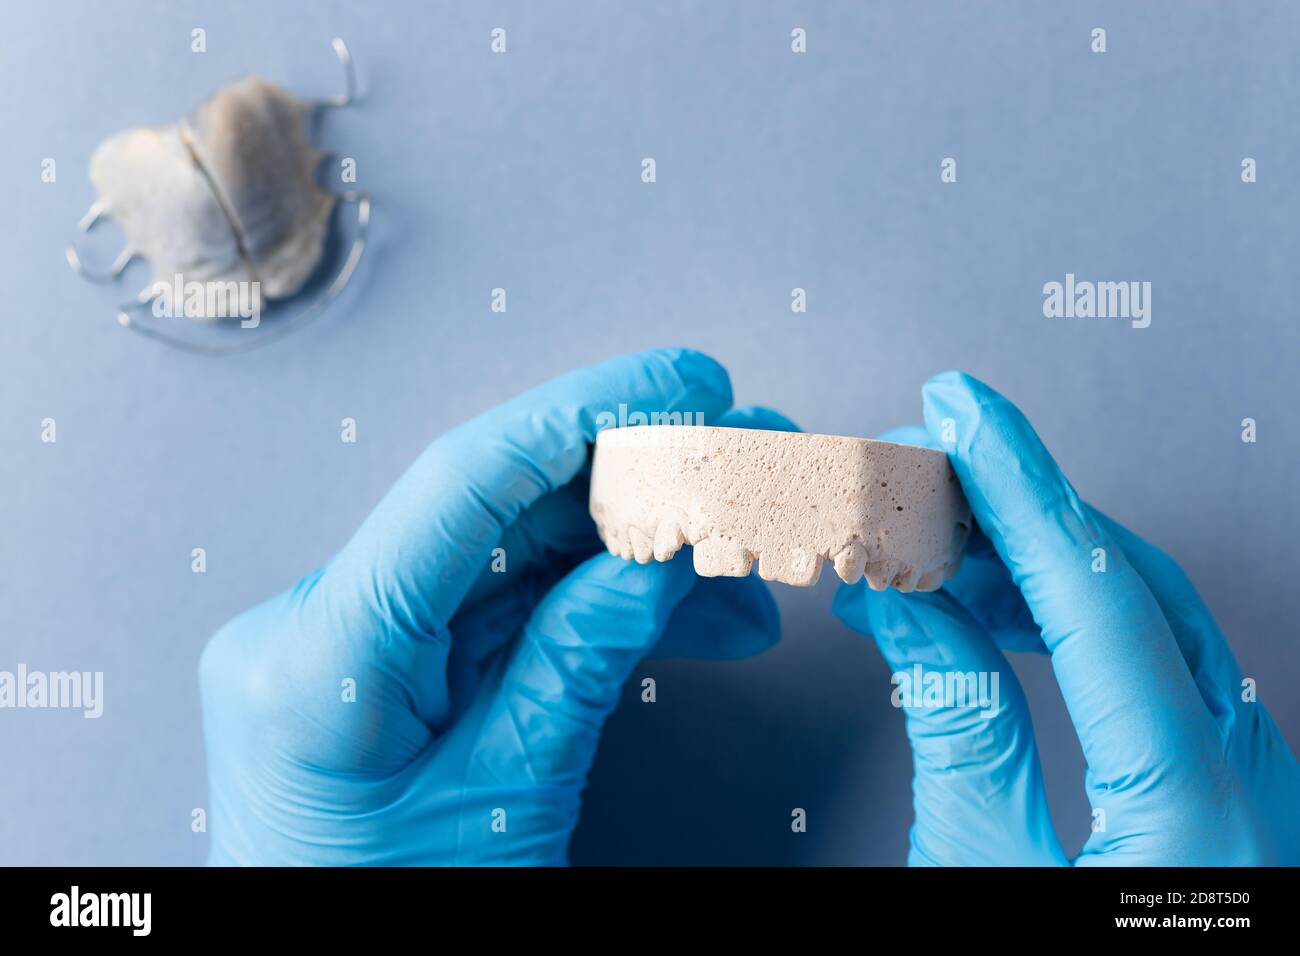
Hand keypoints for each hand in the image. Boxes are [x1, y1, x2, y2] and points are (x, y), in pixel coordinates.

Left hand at [199, 349, 790, 864]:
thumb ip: (579, 665)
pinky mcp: (387, 666)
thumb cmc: (390, 922)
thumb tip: (657, 555)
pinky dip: (591, 605)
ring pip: (514, 559)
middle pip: (500, 512)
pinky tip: (681, 612)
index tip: (682, 384)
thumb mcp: (505, 803)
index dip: (582, 415)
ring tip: (741, 564)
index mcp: (319, 663)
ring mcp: (351, 644)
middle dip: (636, 485)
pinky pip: (500, 609)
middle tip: (742, 465)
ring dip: (634, 553)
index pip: (461, 487)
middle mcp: (318, 629)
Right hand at [834, 371, 1299, 864]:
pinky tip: (1005, 616)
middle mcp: (1255, 774)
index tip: (963, 407)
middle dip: (1020, 514)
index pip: (1096, 594)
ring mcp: (1259, 778)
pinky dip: (1075, 622)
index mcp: (1198, 802)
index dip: (1020, 486)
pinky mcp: (1237, 789)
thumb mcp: (983, 878)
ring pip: (1151, 618)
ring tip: (936, 547)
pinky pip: (1160, 665)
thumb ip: (953, 731)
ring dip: (1040, 566)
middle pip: (1133, 587)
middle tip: (922, 477)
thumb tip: (899, 608)